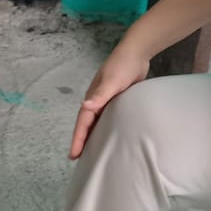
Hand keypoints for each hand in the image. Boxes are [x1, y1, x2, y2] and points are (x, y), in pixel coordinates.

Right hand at [68, 41, 149, 159]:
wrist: (136, 52)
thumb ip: (99, 95)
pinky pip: (108, 118)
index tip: (73, 155)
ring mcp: (107, 100)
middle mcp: (97, 101)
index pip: (82, 123)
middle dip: (82, 140)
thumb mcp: (111, 81)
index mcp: (93, 98)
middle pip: (87, 125)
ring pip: (97, 122)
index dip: (77, 139)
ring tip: (93, 151)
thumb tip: (84, 106)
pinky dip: (107, 127)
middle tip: (79, 158)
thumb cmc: (122, 66)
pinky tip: (112, 135)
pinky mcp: (117, 99)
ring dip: (94, 135)